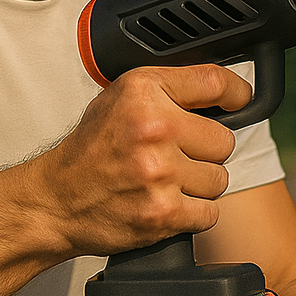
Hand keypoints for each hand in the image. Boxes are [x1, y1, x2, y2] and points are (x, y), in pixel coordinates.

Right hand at [25, 64, 251, 257]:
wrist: (56, 201)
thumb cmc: (92, 149)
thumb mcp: (121, 97)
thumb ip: (169, 88)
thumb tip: (223, 89)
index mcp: (143, 92)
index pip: (215, 82)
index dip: (236, 93)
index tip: (239, 100)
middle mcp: (153, 128)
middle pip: (224, 140)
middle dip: (205, 151)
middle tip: (175, 155)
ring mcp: (159, 172)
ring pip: (219, 179)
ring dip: (199, 185)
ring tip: (166, 181)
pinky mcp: (163, 212)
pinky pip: (210, 212)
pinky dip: (193, 214)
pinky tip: (166, 203)